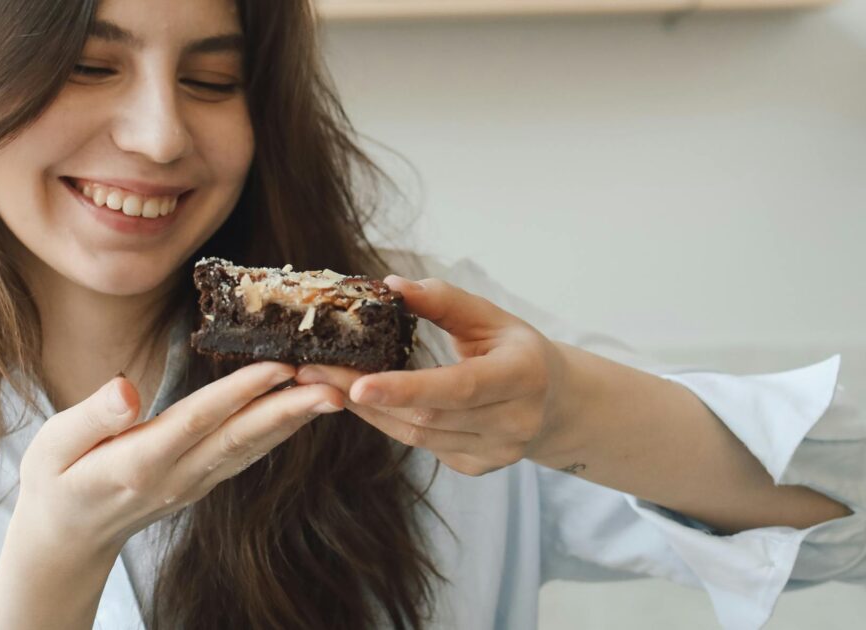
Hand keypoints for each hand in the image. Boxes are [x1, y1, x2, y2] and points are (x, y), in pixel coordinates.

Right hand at [0, 363, 343, 628]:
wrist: (66, 539)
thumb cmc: (55, 482)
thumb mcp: (53, 447)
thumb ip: (91, 417)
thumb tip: (126, 388)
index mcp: (138, 464)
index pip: (197, 421)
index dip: (239, 393)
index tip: (277, 366)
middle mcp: (175, 477)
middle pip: (239, 439)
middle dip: (289, 411)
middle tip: (333, 386)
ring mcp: (193, 484)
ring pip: (250, 448)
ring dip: (293, 421)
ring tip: (331, 394)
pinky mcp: (201, 482)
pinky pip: (245, 455)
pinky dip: (277, 432)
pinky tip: (302, 412)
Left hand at [295, 276, 570, 476]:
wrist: (554, 403)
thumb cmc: (515, 349)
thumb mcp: (489, 316)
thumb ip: (443, 300)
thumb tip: (391, 285)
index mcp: (522, 376)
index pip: (458, 387)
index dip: (407, 388)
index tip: (358, 382)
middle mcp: (513, 422)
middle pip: (426, 417)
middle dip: (363, 394)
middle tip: (311, 370)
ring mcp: (495, 452)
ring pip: (416, 436)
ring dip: (366, 409)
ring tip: (322, 381)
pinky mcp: (475, 467)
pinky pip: (420, 445)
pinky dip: (387, 420)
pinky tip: (361, 399)